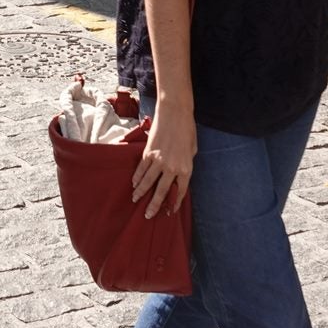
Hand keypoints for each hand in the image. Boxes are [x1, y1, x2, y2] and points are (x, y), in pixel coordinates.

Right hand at [132, 98, 194, 217]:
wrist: (175, 112)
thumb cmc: (187, 129)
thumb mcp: (193, 149)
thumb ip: (186, 163)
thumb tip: (178, 172)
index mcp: (186, 168)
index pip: (180, 191)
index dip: (174, 202)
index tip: (169, 211)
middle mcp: (172, 168)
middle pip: (160, 191)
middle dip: (154, 205)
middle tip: (148, 215)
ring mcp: (158, 161)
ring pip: (147, 182)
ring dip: (141, 192)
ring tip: (135, 200)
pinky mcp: (148, 152)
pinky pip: (141, 169)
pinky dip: (137, 177)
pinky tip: (134, 184)